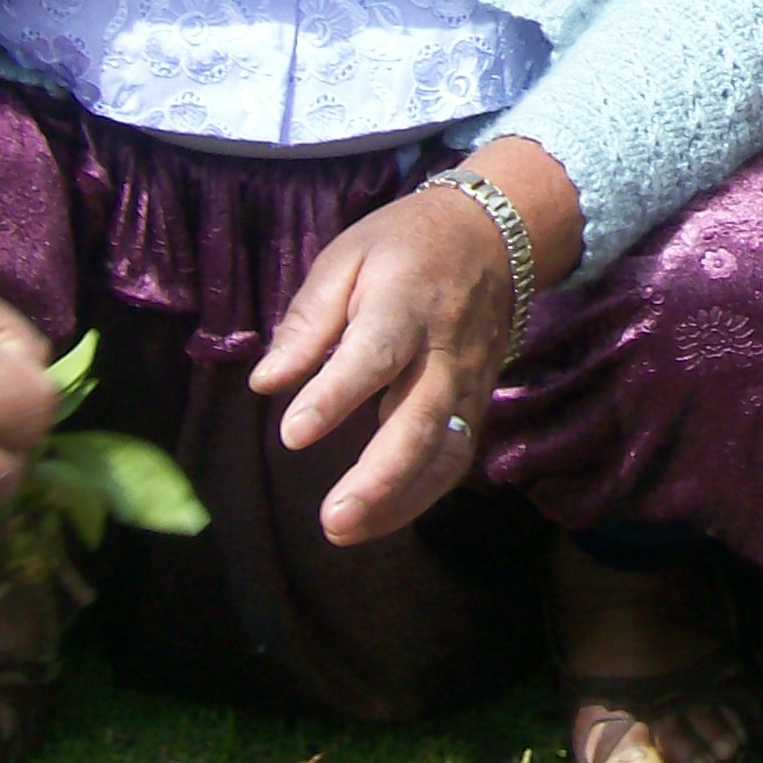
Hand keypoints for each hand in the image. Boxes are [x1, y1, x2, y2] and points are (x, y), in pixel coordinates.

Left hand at [253, 176, 512, 545]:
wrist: (496, 232)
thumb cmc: (405, 244)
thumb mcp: (347, 257)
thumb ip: (308, 321)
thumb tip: (267, 383)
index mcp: (406, 303)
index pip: (376, 354)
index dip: (338, 396)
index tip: (294, 435)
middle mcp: (444, 350)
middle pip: (422, 419)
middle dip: (380, 476)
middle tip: (333, 518)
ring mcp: (470, 381)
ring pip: (447, 450)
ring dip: (401, 499)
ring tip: (348, 530)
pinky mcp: (480, 401)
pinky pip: (456, 456)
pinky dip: (421, 494)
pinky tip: (379, 518)